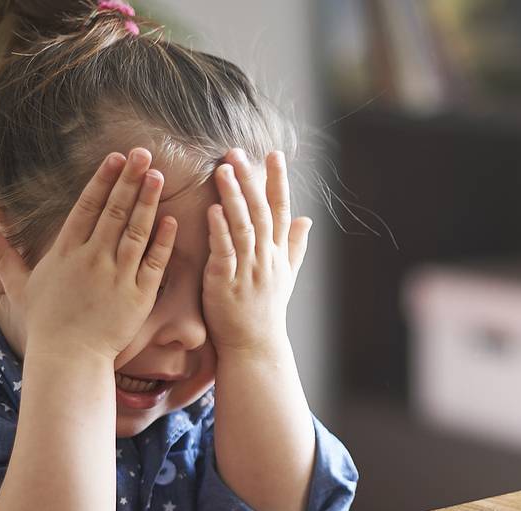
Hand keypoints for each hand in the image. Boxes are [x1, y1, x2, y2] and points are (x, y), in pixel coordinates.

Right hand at [0, 148, 176, 360]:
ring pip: (136, 231)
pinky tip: (171, 220)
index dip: (102, 180)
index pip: (87, 207)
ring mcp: (117, 276)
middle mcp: (92, 259)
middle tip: (144, 154)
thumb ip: (3, 256)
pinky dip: (163, 241)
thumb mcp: (20, 286)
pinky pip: (154, 262)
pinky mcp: (138, 296)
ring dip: (148, 202)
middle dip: (129, 180)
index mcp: (66, 252)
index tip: (115, 157)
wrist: (69, 358)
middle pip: (114, 211)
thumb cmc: (46, 324)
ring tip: (158, 176)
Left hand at [202, 148, 311, 356]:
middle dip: (251, 180)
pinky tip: (212, 210)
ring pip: (243, 227)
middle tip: (237, 152)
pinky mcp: (226, 283)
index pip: (281, 210)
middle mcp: (266, 259)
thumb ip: (295, 246)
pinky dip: (219, 231)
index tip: (275, 154)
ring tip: (223, 170)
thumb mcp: (286, 277)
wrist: (254, 347)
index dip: (278, 181)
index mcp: (278, 254)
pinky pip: (225, 252)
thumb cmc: (266, 312)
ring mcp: (247, 270)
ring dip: (233, 197)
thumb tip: (308, 220)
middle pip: (261, 212)